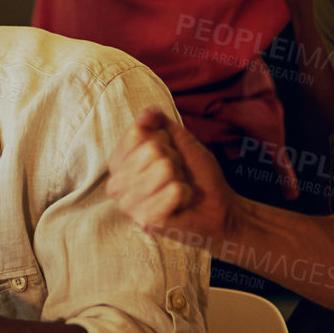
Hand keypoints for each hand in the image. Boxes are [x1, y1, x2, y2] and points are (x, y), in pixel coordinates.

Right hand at [107, 107, 241, 252]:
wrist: (217, 208)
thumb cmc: (195, 174)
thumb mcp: (179, 141)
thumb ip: (160, 123)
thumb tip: (147, 112)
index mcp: (119, 162)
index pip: (137, 132)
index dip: (162, 139)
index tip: (169, 153)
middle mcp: (116, 184)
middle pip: (151, 150)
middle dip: (172, 159)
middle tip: (175, 174)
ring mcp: (129, 205)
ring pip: (163, 169)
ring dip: (179, 177)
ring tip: (177, 187)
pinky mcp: (146, 220)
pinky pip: (174, 190)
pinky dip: (185, 193)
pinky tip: (180, 202)